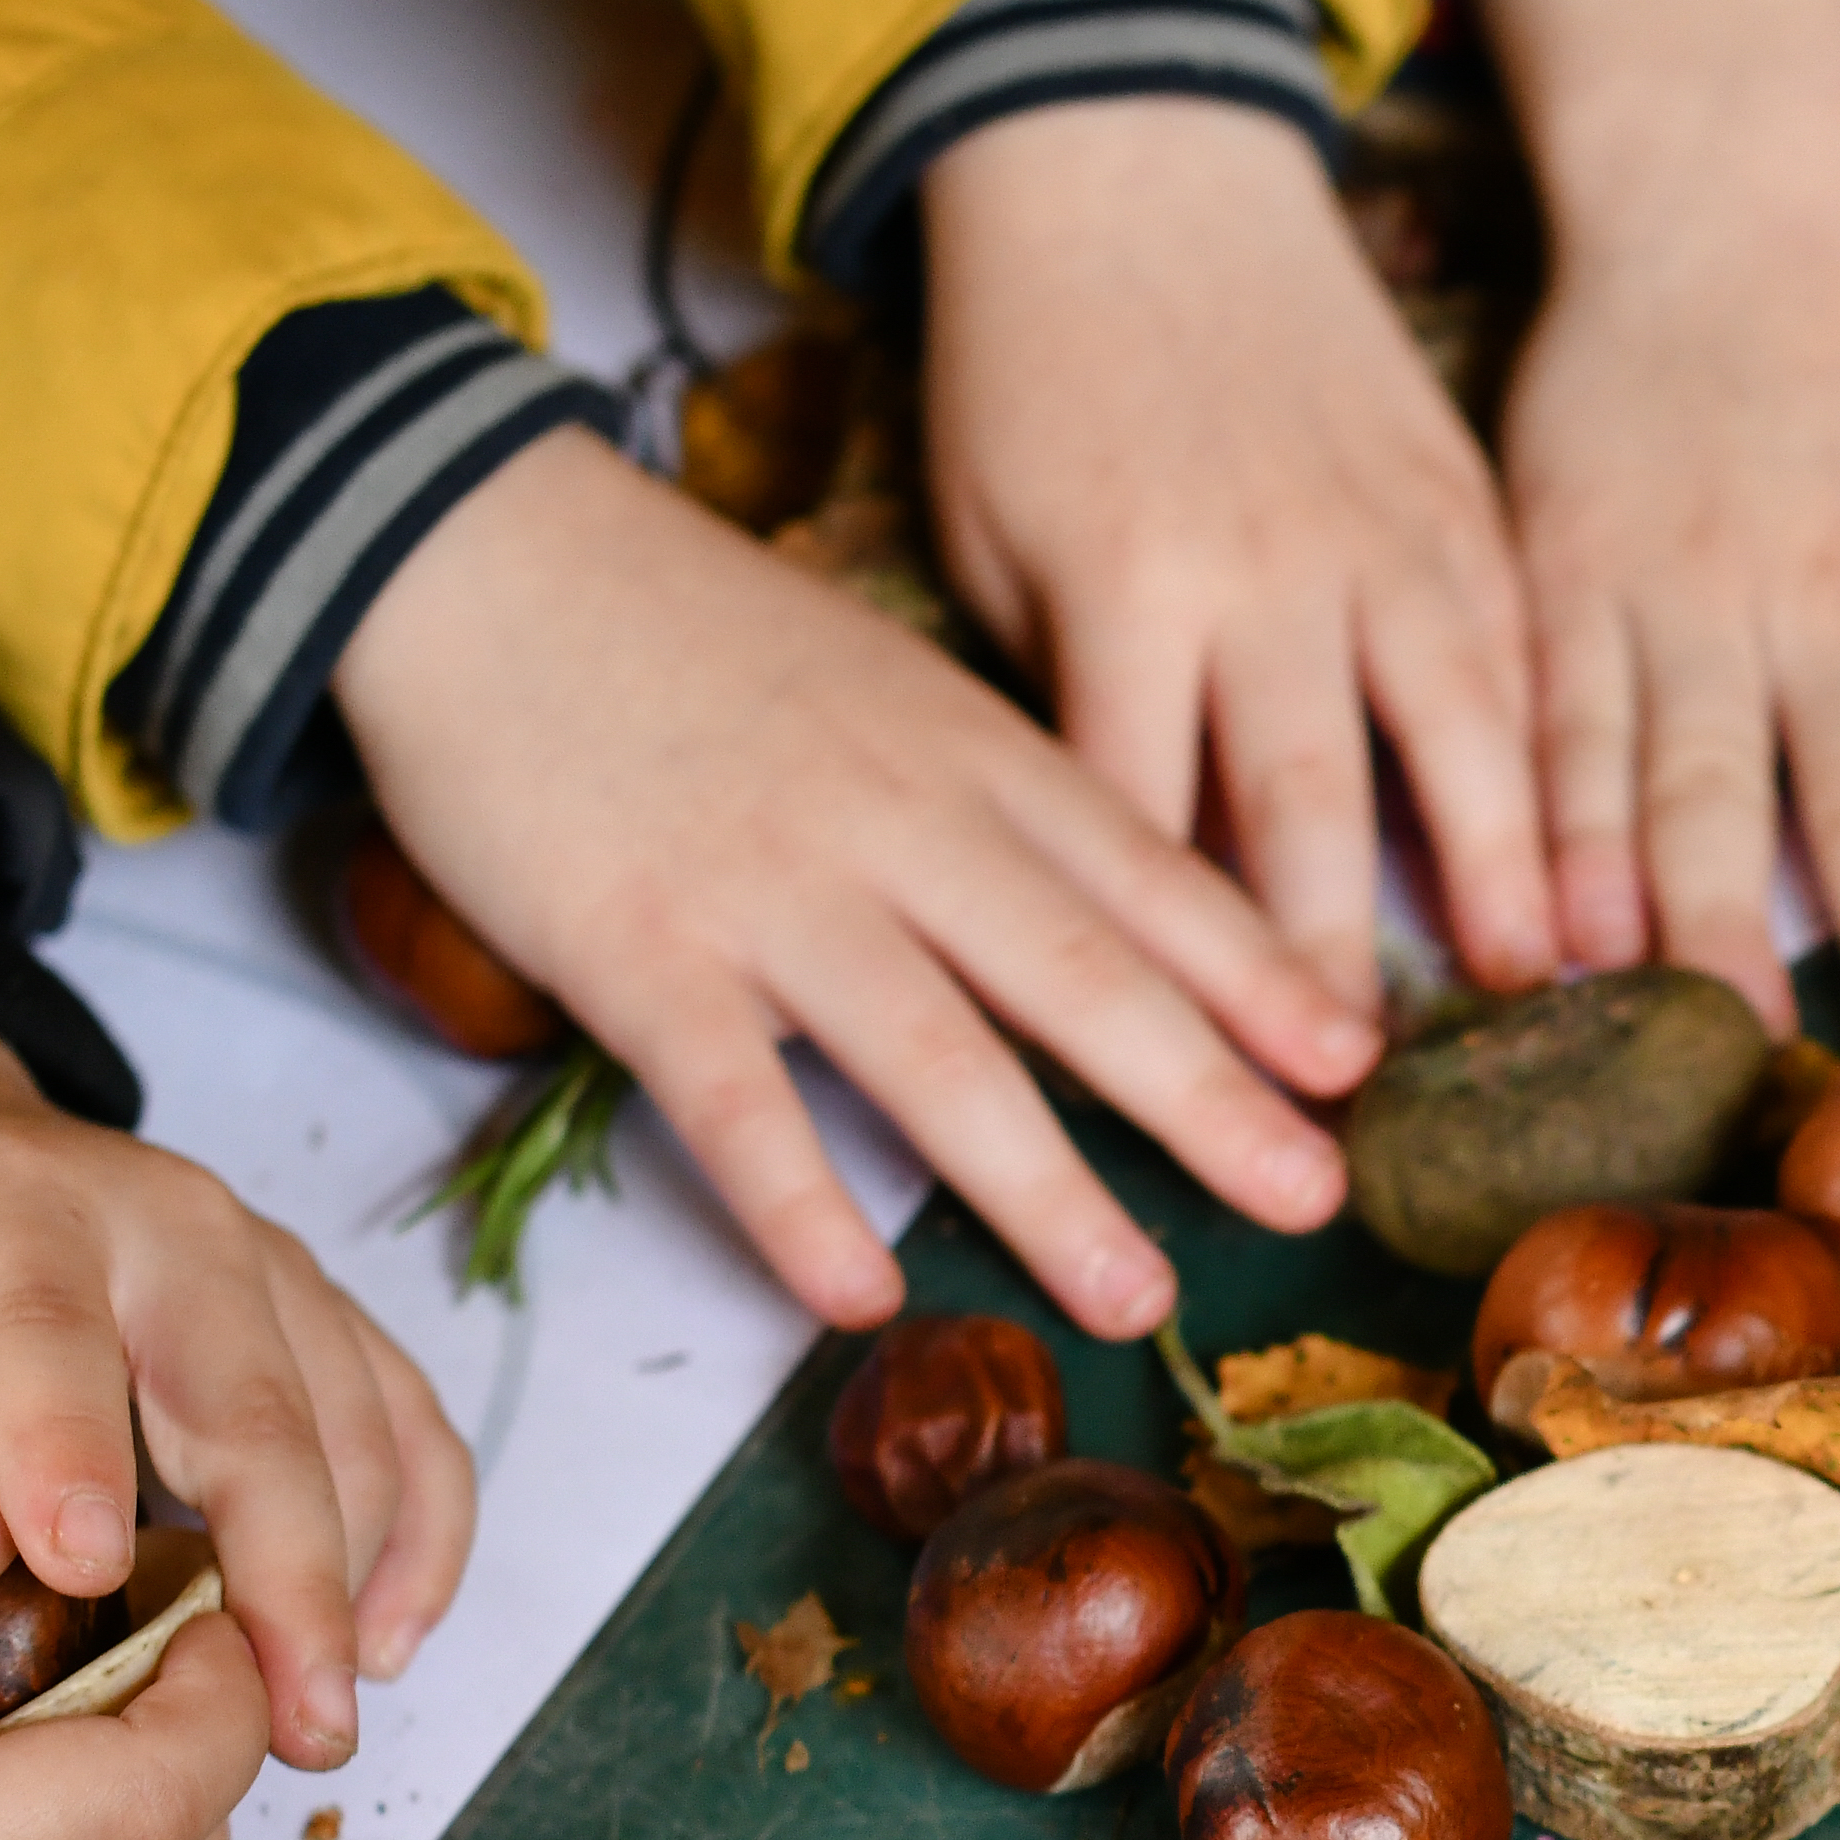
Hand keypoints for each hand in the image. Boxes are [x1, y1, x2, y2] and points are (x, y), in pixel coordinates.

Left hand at [0, 1004, 472, 1771]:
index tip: (88, 1578)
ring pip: (354, 1428)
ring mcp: (269, 1262)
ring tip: (320, 1719)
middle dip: (285, 1577)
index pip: (49, 1335)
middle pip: (252, 1405)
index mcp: (5, 1218)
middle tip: (292, 1725)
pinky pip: (414, 1426)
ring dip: (356, 1582)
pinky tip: (386, 1643)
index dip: (71, 1453)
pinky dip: (422, 1541)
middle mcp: (165, 1224)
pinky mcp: (328, 1309)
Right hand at [335, 429, 1368, 1339]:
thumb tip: (1133, 920)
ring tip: (1137, 1296)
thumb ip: (1008, 804)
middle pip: (1080, 976)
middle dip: (1208, 1096)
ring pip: (934, 1054)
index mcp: (973, 757)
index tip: (1358, 1066)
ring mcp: (769, 888)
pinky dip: (795, 1199)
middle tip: (1314, 1201)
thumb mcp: (896, 694)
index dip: (1259, 977)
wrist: (480, 542)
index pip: (1148, 878)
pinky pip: (730, 1095)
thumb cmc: (704, 643)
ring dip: (1045, 1185)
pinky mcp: (635, 945)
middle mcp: (899, 823)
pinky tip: (860, 1297)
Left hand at [917, 93, 1554, 1006]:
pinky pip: (1523, 645)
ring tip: (1548, 976)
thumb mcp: (995, 536)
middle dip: (1333, 962)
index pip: (1140, 815)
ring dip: (1502, 862)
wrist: (1134, 158)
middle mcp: (1262, 572)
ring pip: (1452, 726)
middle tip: (1365, 1102)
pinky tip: (1597, 839)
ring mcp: (1379, 532)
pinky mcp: (1459, 499)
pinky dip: (1559, 749)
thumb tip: (1134, 877)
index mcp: (1121, 589)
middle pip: (1302, 802)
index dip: (1161, 963)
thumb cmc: (1033, 371)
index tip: (1185, 1082)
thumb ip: (1073, 696)